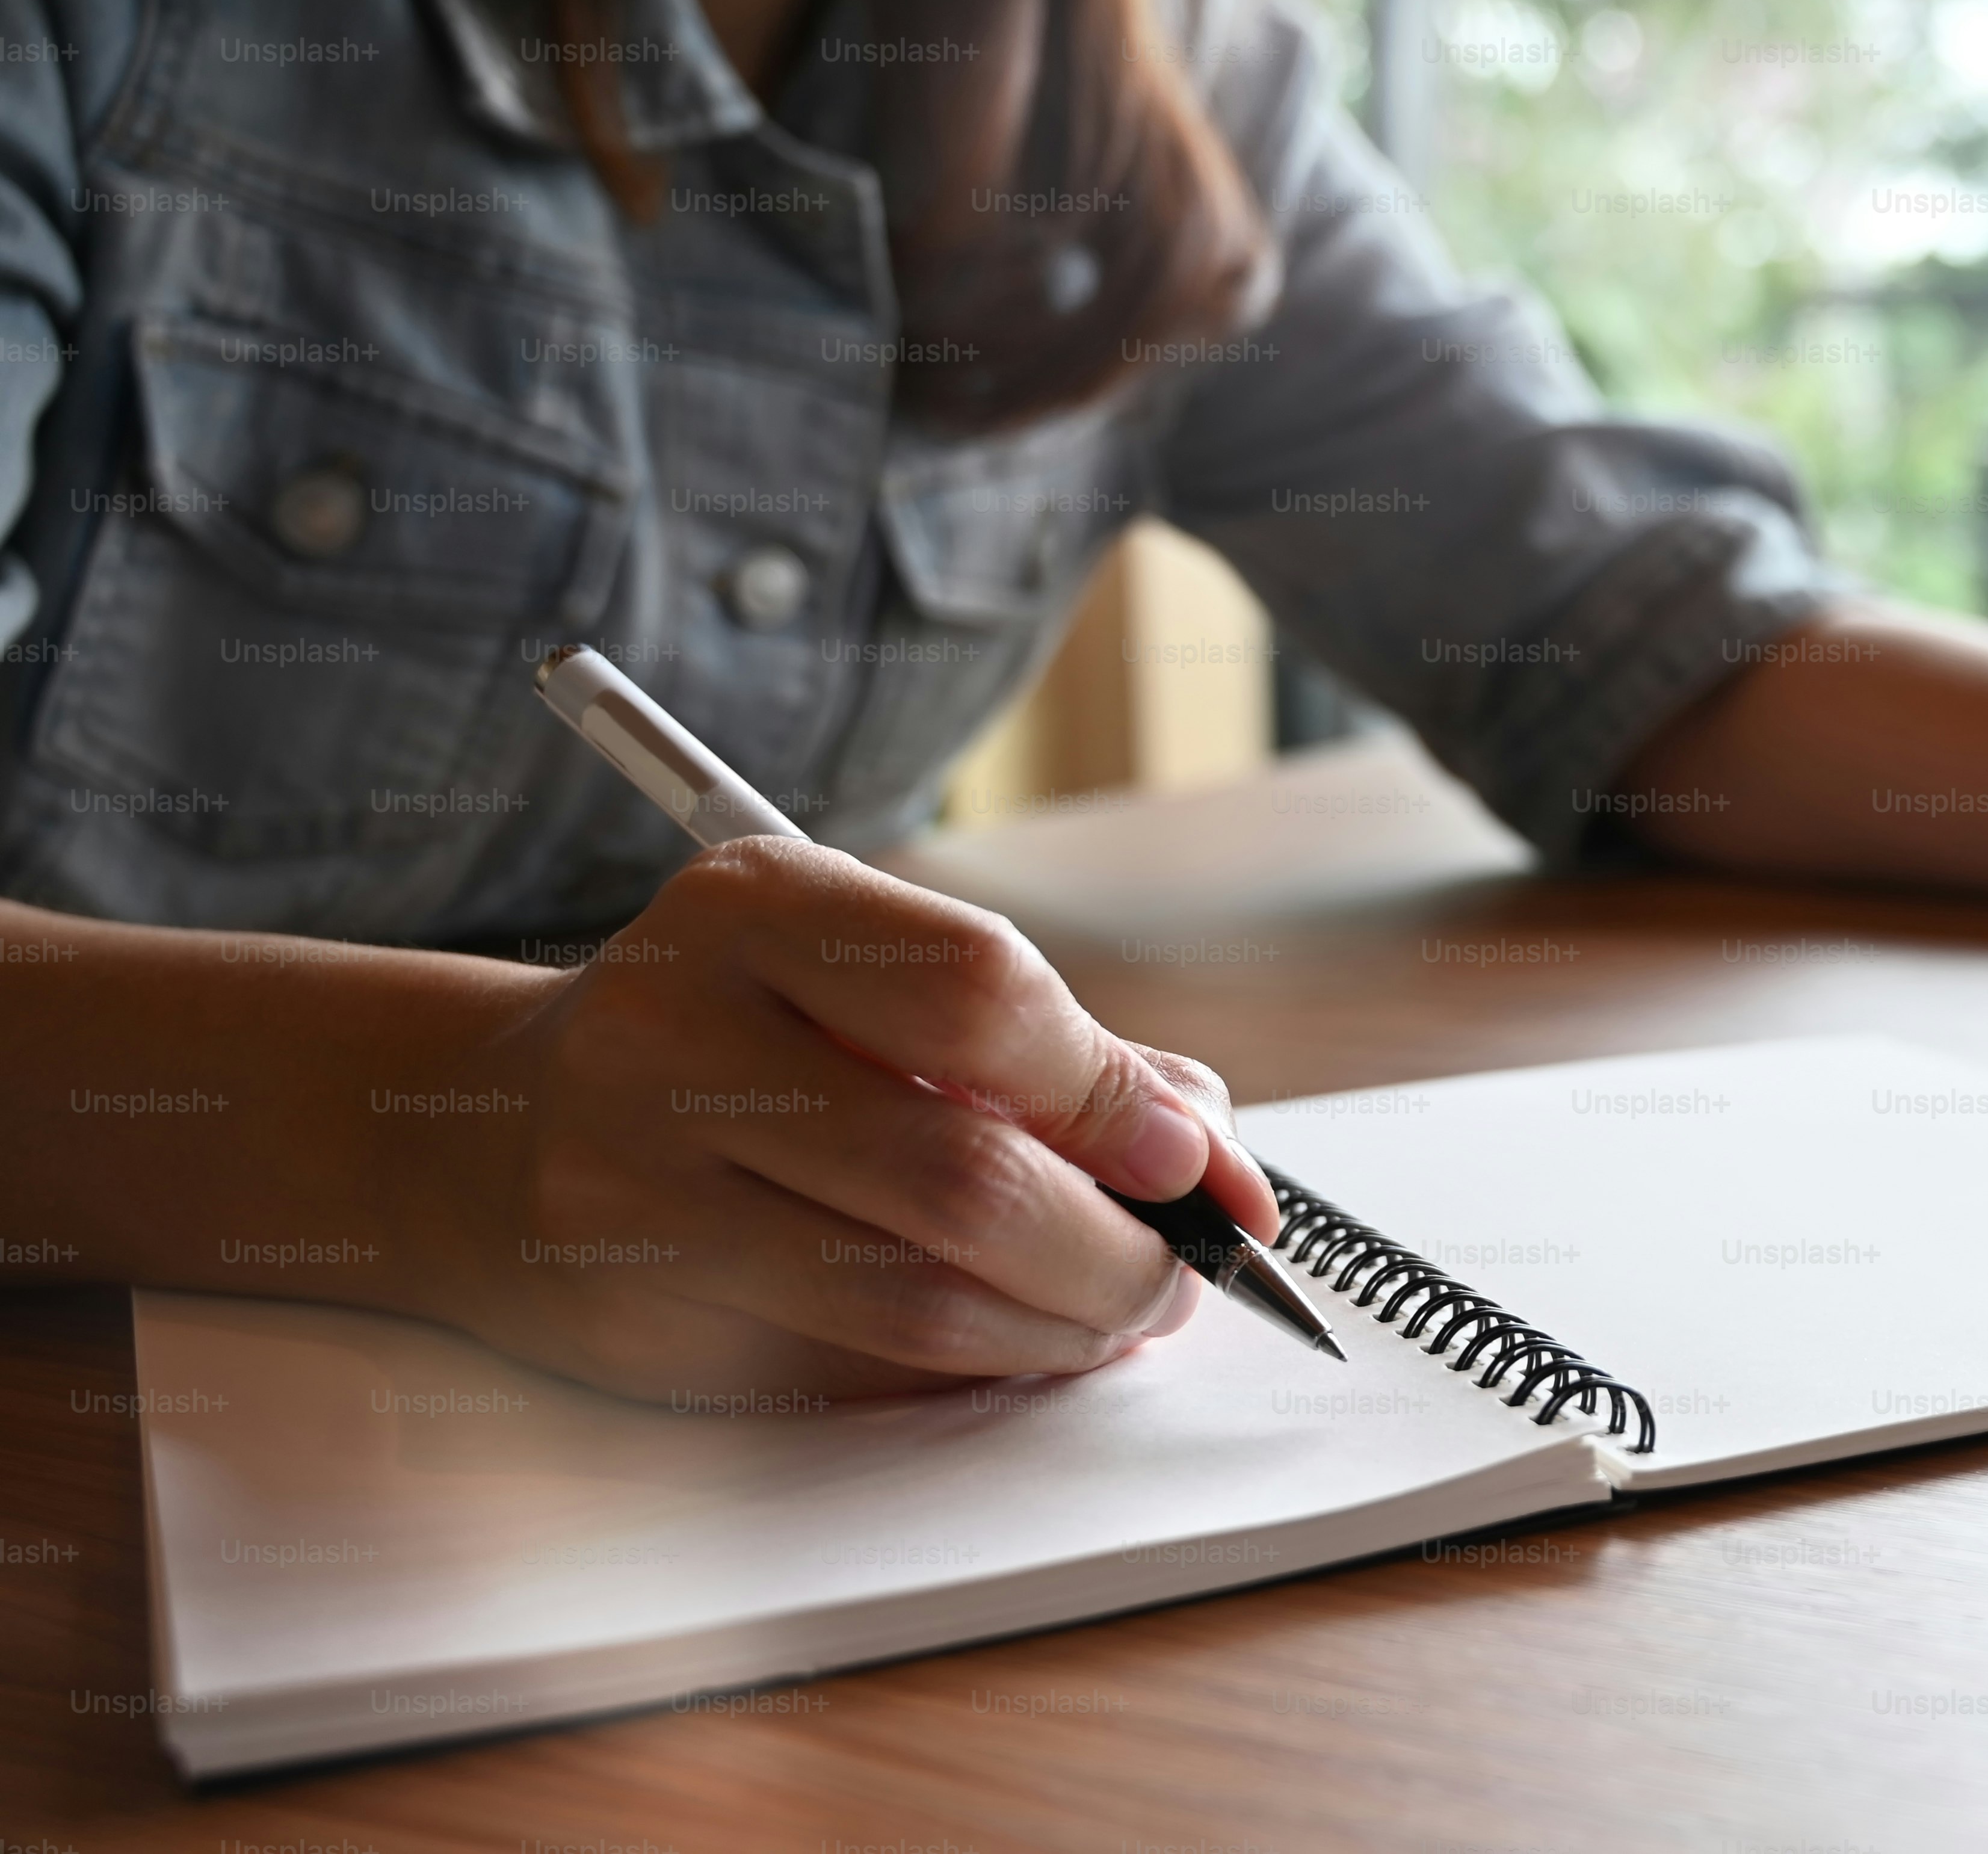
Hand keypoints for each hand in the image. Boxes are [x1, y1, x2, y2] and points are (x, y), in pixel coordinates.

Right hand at [443, 838, 1275, 1401]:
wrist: (489, 1133)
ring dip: (1060, 1325)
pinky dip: (969, 1364)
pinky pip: (850, 1366)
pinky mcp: (632, 1316)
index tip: (1198, 1160)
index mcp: (755, 908)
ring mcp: (633, 1182)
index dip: (1113, 1096)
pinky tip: (1015, 1341)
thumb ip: (1049, 1051)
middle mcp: (674, 1032)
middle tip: (1180, 1273)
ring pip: (914, 1294)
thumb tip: (1212, 1147)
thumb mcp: (870, 983)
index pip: (982, 995)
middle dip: (1116, 1246)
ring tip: (1120, 1316)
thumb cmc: (740, 1044)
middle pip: (962, 1171)